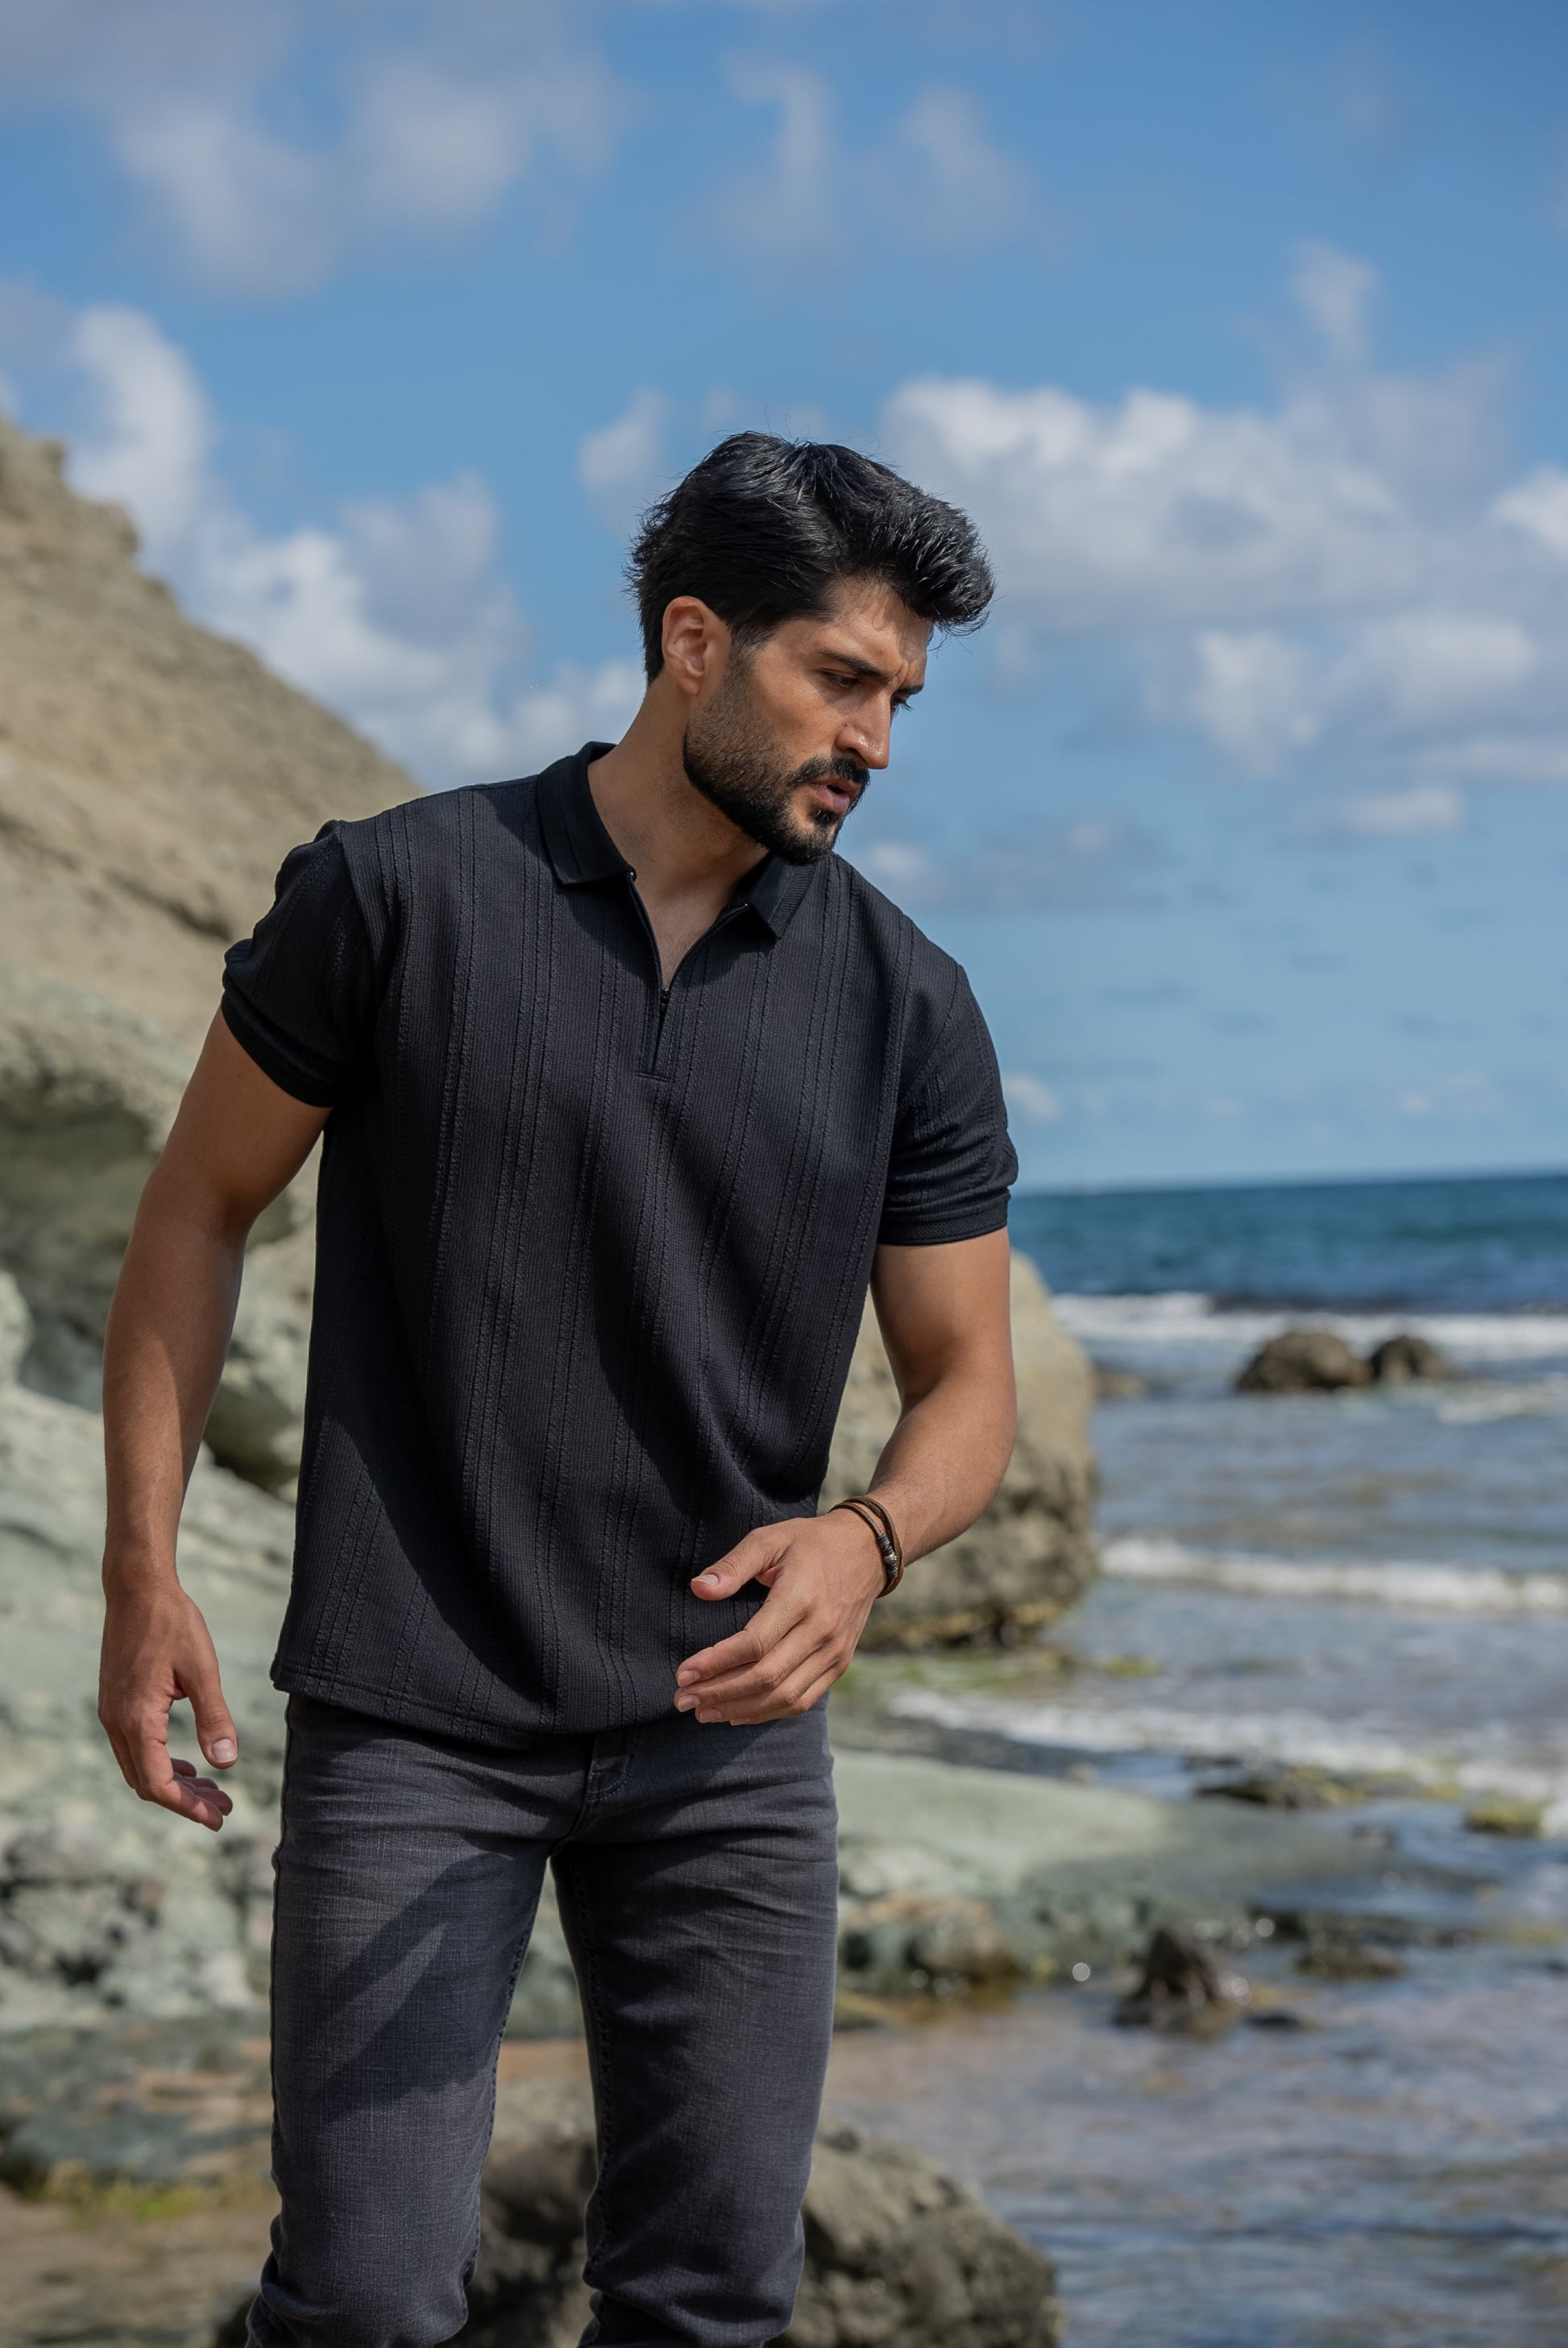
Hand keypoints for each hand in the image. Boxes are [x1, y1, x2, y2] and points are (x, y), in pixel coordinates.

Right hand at [98, 1577, 237, 1830]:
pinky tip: (188, 1762)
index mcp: (137, 1720)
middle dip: (186, 1800)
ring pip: (139, 1766)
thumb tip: (226, 1763)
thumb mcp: (203, 1670)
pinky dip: (161, 1762)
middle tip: (224, 1807)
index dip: (188, 1807)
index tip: (218, 1817)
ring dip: (175, 1782)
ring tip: (213, 1789)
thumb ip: (214, 1718)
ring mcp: (112, 1713)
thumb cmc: (173, 1624)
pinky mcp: (116, 1702)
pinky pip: (135, 1747)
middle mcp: (117, 1722)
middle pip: (147, 1782)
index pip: (158, 1784)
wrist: (138, 1589)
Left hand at [675, 1510, 886, 1724]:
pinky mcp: (839, 1664)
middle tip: (683, 1698)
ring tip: (702, 1711)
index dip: (716, 1663)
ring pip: (783, 1696)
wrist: (867, 1551)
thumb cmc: (810, 1543)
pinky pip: (802, 1700)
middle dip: (719, 1692)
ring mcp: (834, 1652)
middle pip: (766, 1676)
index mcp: (801, 1597)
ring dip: (739, 1709)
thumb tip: (699, 1589)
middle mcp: (821, 1630)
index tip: (683, 1672)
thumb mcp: (770, 1538)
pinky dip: (767, 1713)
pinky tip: (736, 1713)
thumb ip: (734, 1564)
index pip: (754, 1644)